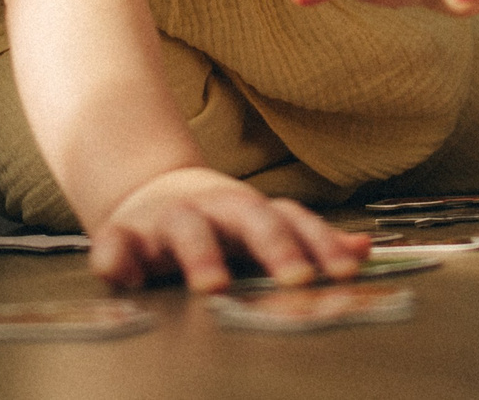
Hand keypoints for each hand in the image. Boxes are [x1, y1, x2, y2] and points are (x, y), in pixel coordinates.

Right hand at [89, 167, 368, 292]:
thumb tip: (364, 248)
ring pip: (186, 229)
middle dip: (275, 246)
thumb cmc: (216, 223)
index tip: (345, 271)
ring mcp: (167, 219)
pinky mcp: (123, 234)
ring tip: (214, 285)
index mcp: (249, 211)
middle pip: (249, 217)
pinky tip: (123, 276)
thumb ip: (307, 240)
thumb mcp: (261, 226)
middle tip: (297, 278)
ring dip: (201, 254)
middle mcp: (213, 210)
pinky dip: (116, 257)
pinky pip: (114, 243)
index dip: (320, 243)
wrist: (148, 193)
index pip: (292, 220)